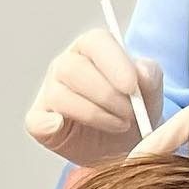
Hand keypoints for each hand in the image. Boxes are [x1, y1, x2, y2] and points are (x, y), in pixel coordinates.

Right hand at [24, 27, 164, 166]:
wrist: (125, 147)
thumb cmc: (136, 113)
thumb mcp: (151, 94)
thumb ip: (151, 77)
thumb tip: (142, 73)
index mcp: (93, 48)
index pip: (96, 42)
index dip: (113, 62)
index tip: (131, 86)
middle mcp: (66, 65)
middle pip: (74, 68)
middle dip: (106, 95)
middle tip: (131, 114)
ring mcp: (50, 92)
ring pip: (60, 95)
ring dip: (94, 114)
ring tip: (119, 125)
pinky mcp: (40, 120)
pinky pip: (36, 121)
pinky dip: (49, 125)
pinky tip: (65, 127)